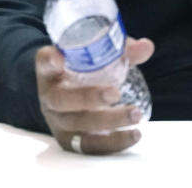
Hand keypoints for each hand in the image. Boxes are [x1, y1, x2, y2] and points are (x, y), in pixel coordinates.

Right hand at [35, 37, 154, 154]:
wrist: (68, 104)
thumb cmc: (81, 76)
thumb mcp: (94, 60)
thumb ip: (119, 51)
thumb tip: (146, 46)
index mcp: (50, 71)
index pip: (45, 62)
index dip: (50, 60)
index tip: (60, 57)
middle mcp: (49, 96)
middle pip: (60, 99)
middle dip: (88, 97)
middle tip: (115, 93)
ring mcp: (57, 121)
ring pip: (78, 124)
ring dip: (109, 120)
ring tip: (135, 114)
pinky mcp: (70, 141)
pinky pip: (89, 146)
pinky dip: (114, 142)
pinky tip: (133, 134)